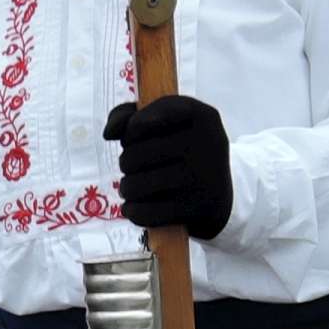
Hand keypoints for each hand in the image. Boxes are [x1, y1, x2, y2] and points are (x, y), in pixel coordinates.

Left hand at [105, 96, 233, 238]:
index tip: (135, 135)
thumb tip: (109, 133)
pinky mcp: (195, 210)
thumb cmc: (183, 152)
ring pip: (134, 186)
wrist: (219, 195)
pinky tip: (136, 207)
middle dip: (127, 162)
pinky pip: (143, 213)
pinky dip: (132, 211)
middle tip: (139, 166)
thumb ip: (130, 115)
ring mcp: (201, 178)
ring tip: (136, 187)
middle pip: (132, 155)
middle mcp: (205, 144)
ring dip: (127, 188)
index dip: (130, 130)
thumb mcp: (169, 122)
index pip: (141, 121)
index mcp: (202, 115)